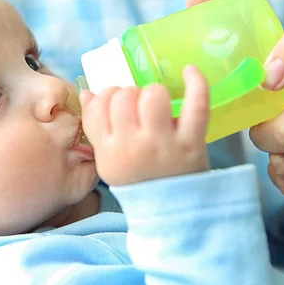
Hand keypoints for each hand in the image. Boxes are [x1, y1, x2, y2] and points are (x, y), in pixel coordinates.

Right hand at [80, 66, 209, 185]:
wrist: (172, 213)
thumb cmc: (139, 182)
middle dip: (131, 94)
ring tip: (158, 104)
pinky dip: (196, 83)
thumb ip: (97, 127)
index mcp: (108, 151)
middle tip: (140, 107)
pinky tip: (190, 71)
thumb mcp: (110, 161)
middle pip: (124, 97)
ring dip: (154, 92)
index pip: (99, 106)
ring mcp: (163, 144)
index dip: (107, 95)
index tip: (118, 103)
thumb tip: (88, 92)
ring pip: (153, 95)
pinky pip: (196, 104)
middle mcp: (132, 147)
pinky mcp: (192, 143)